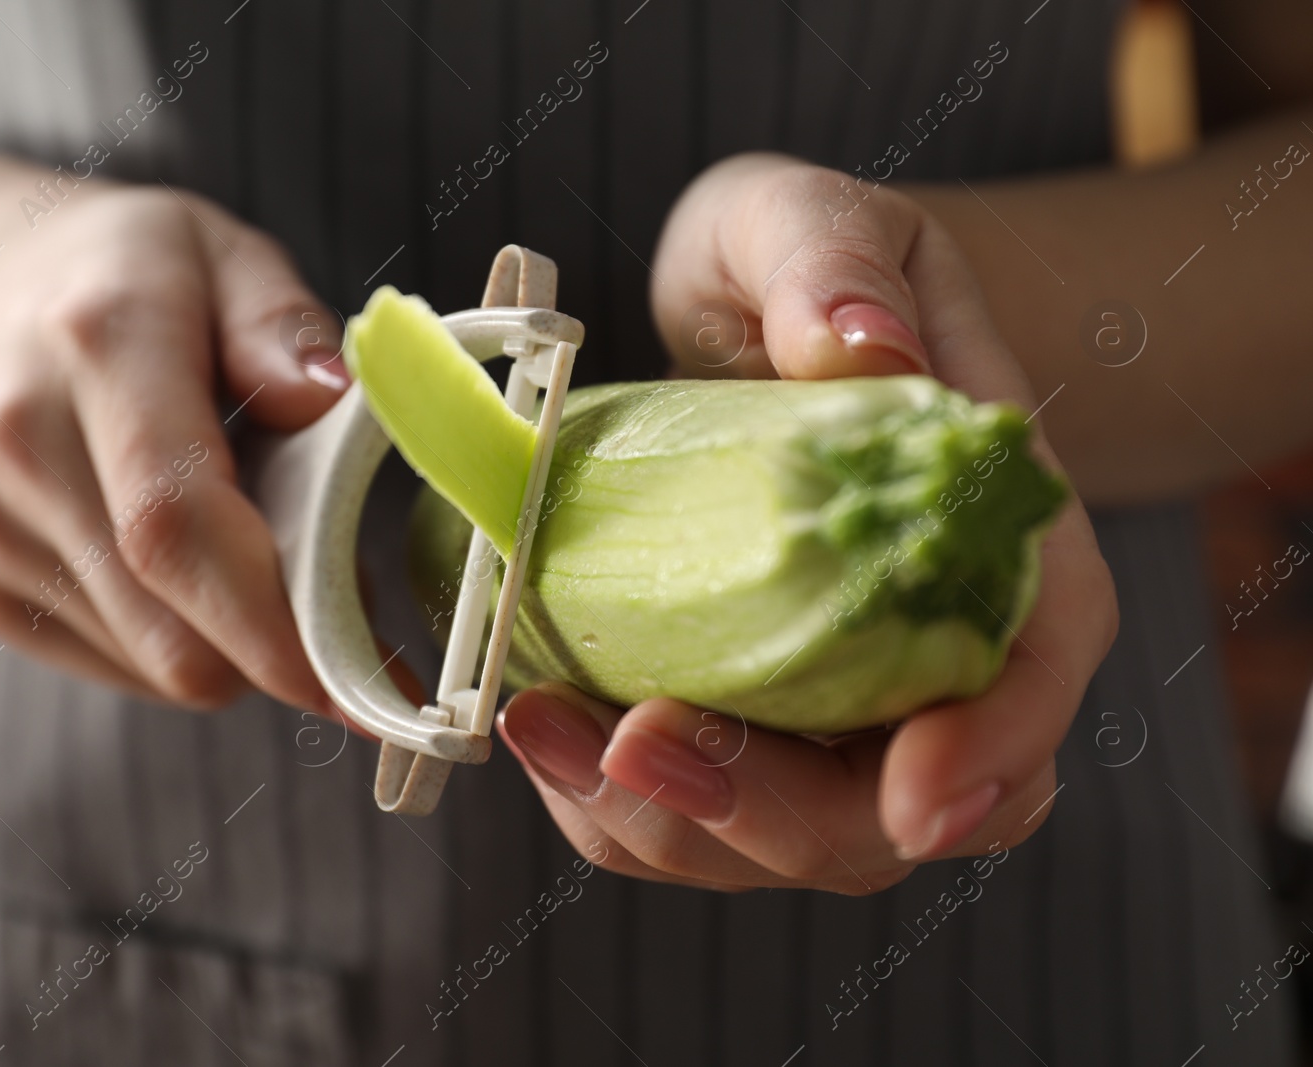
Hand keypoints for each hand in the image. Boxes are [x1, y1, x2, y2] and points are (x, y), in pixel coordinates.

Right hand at [0, 182, 346, 710]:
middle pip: (173, 624)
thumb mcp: (220, 251)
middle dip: (285, 648)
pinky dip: (184, 641)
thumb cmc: (122, 275)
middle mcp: (21, 443)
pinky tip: (185, 563)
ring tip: (258, 552)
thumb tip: (332, 401)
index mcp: (99, 343)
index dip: (272, 619)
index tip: (363, 667)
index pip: (176, 520)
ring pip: (158, 663)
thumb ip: (281, 323)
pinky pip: (122, 667)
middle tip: (349, 607)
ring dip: (239, 643)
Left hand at [496, 154, 1117, 891]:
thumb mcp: (806, 219)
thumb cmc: (801, 270)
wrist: (756, 319)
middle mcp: (930, 643)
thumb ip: (833, 262)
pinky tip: (542, 723)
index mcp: (990, 532)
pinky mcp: (753, 718)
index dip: (993, 748)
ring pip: (794, 833)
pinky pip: (700, 810)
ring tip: (548, 729)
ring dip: (672, 818)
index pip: (1031, 667)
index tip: (914, 796)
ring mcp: (840, 698)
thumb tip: (860, 343)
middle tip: (638, 748)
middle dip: (776, 811)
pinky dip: (618, 800)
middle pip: (904, 800)